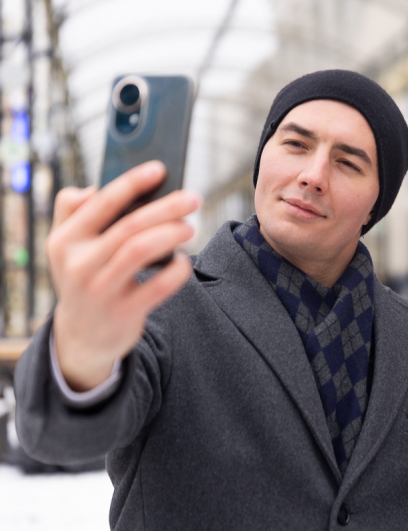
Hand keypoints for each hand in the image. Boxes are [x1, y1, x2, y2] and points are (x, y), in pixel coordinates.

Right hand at [48, 161, 200, 390]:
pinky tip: (184, 262)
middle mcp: (79, 264)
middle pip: (130, 225)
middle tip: (192, 198)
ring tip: (190, 227)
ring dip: (171, 234)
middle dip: (166, 208)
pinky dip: (176, 271)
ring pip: (141, 250)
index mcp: (65, 240)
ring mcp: (100, 290)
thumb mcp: (65, 246)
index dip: (132, 183)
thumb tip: (94, 187)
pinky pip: (157, 286)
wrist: (82, 335)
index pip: (102, 203)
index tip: (159, 169)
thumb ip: (72, 211)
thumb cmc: (84, 277)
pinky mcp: (124, 312)